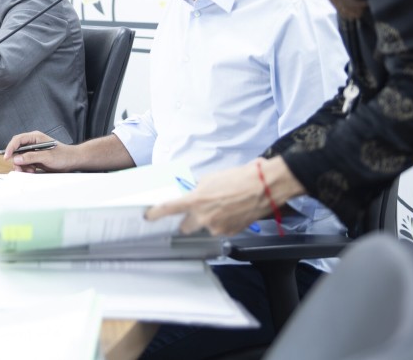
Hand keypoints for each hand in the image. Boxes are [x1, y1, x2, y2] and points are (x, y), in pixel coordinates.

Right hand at [4, 131, 74, 172]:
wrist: (71, 160)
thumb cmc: (63, 155)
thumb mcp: (46, 157)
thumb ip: (31, 157)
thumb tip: (16, 158)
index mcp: (35, 137)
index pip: (18, 140)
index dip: (10, 148)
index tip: (6, 157)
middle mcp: (32, 142)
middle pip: (17, 150)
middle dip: (17, 160)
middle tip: (20, 169)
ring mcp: (33, 150)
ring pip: (20, 158)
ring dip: (22, 166)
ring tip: (31, 170)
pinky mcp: (34, 158)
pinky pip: (25, 163)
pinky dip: (26, 168)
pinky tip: (33, 170)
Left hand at [144, 157, 305, 235]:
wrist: (263, 187)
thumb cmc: (239, 178)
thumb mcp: (210, 179)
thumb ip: (197, 190)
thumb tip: (192, 195)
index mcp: (196, 201)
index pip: (168, 209)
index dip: (155, 214)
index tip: (148, 216)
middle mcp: (204, 218)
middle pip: (185, 226)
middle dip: (188, 220)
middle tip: (196, 210)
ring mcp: (217, 228)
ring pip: (204, 228)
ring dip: (208, 220)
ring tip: (222, 206)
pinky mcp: (229, 233)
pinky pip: (219, 229)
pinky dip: (222, 222)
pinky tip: (231, 211)